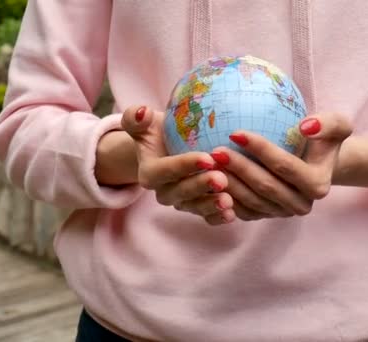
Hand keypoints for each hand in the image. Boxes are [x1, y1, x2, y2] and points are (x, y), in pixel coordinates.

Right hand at [120, 105, 236, 224]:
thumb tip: (142, 112)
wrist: (170, 148)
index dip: (185, 166)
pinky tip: (232, 214)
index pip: (166, 170)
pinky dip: (218, 217)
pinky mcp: (197, 208)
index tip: (207, 158)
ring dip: (211, 205)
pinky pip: (206, 217)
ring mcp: (182, 202)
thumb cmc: (160, 131)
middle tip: (222, 179)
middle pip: (181, 192)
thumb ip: (136, 118)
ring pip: (195, 207)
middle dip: (201, 187)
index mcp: (150, 173)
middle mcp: (164, 191)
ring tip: (228, 201)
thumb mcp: (144, 122)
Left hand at [210, 113, 352, 219]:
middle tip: (215, 150)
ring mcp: (281, 214)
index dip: (260, 149)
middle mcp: (301, 205)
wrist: (316, 163)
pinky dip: (224, 197)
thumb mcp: (337, 125)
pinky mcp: (265, 217)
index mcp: (317, 185)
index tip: (235, 131)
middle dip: (238, 168)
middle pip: (264, 187)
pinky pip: (241, 210)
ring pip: (250, 201)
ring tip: (208, 163)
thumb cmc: (323, 139)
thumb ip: (329, 123)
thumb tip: (305, 126)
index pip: (284, 166)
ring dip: (227, 183)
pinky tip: (208, 178)